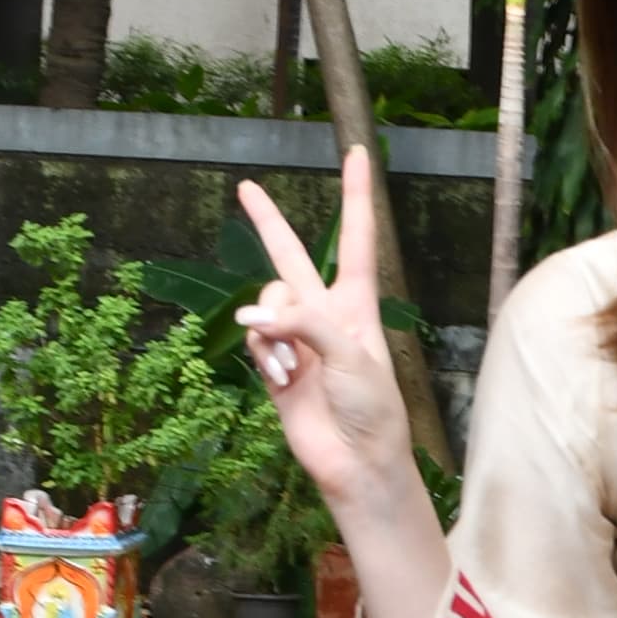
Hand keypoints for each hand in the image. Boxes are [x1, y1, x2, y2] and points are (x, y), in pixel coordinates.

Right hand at [235, 146, 413, 521]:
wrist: (357, 463)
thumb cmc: (372, 409)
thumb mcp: (352, 355)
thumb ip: (305, 323)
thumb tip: (253, 319)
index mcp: (357, 304)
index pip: (356, 238)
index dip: (356, 196)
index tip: (356, 154)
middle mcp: (324, 314)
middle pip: (291, 256)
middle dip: (267, 223)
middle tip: (245, 186)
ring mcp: (296, 339)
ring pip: (264, 304)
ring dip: (270, 330)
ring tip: (291, 367)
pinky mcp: (274, 366)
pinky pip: (254, 340)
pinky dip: (263, 356)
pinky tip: (281, 379)